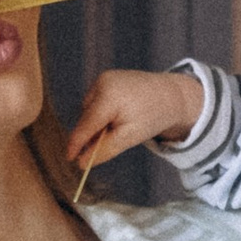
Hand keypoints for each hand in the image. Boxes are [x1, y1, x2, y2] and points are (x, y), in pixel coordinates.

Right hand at [66, 64, 203, 175]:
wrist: (171, 95)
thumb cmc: (152, 117)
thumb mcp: (128, 138)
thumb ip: (103, 150)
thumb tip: (81, 163)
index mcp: (108, 98)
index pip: (85, 125)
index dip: (76, 144)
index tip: (69, 158)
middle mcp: (102, 83)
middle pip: (86, 117)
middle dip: (93, 132)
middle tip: (112, 139)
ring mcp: (104, 77)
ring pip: (89, 109)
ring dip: (98, 122)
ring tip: (121, 123)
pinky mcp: (106, 77)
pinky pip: (96, 100)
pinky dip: (102, 111)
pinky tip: (120, 113)